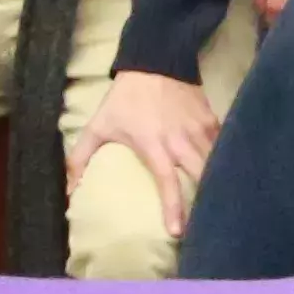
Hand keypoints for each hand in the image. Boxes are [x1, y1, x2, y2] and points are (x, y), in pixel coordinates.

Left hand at [71, 68, 220, 229]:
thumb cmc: (125, 99)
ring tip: (219, 204)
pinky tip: (224, 174)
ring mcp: (200, 130)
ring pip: (216, 162)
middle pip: (203, 176)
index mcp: (155, 146)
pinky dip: (223, 161)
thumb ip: (80, 158)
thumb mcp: (98, 126)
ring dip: (217, 183)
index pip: (168, 183)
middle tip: (207, 223)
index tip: (178, 232)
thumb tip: (69, 191)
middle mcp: (181, 141)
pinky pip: (222, 146)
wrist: (155, 61)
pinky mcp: (211, 120)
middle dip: (208, 199)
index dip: (174, 208)